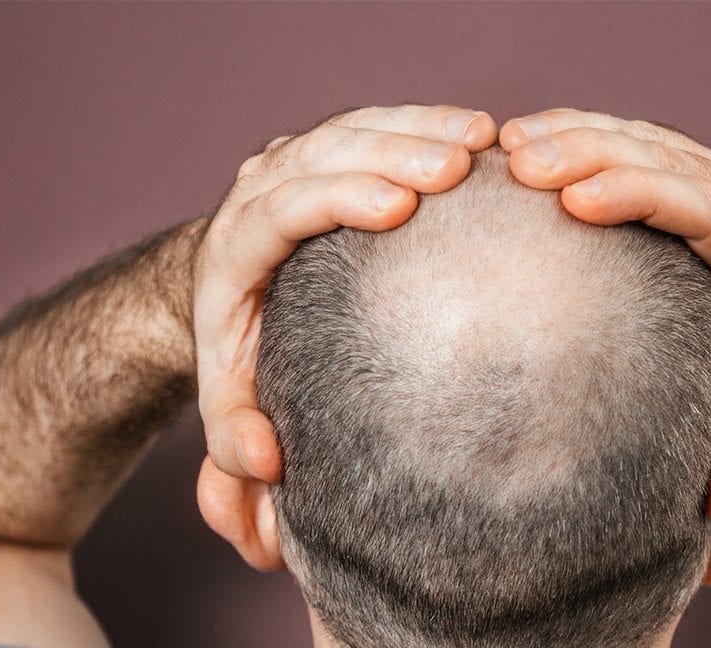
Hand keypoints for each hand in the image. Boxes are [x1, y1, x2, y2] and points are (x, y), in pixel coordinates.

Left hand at [194, 105, 497, 481]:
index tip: (396, 206)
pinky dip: (424, 122)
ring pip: (350, 129)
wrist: (226, 296)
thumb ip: (235, 442)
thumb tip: (266, 461)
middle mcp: (255, 194)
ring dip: (417, 128)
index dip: (335, 199)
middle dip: (389, 152)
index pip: (279, 210)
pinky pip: (373, 124)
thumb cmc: (241, 360)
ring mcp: (290, 164)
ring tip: (483, 140)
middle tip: (457, 166)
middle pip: (319, 155)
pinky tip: (480, 133)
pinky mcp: (324, 150)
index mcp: (232, 253)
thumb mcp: (230, 408)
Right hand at [500, 109, 710, 548]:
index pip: (707, 213)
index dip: (643, 196)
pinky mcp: (687, 164)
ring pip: (643, 137)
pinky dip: (573, 129)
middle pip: (667, 160)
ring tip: (504, 146)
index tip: (576, 199)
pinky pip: (627, 135)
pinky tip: (517, 139)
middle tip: (519, 162)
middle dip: (591, 150)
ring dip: (573, 132)